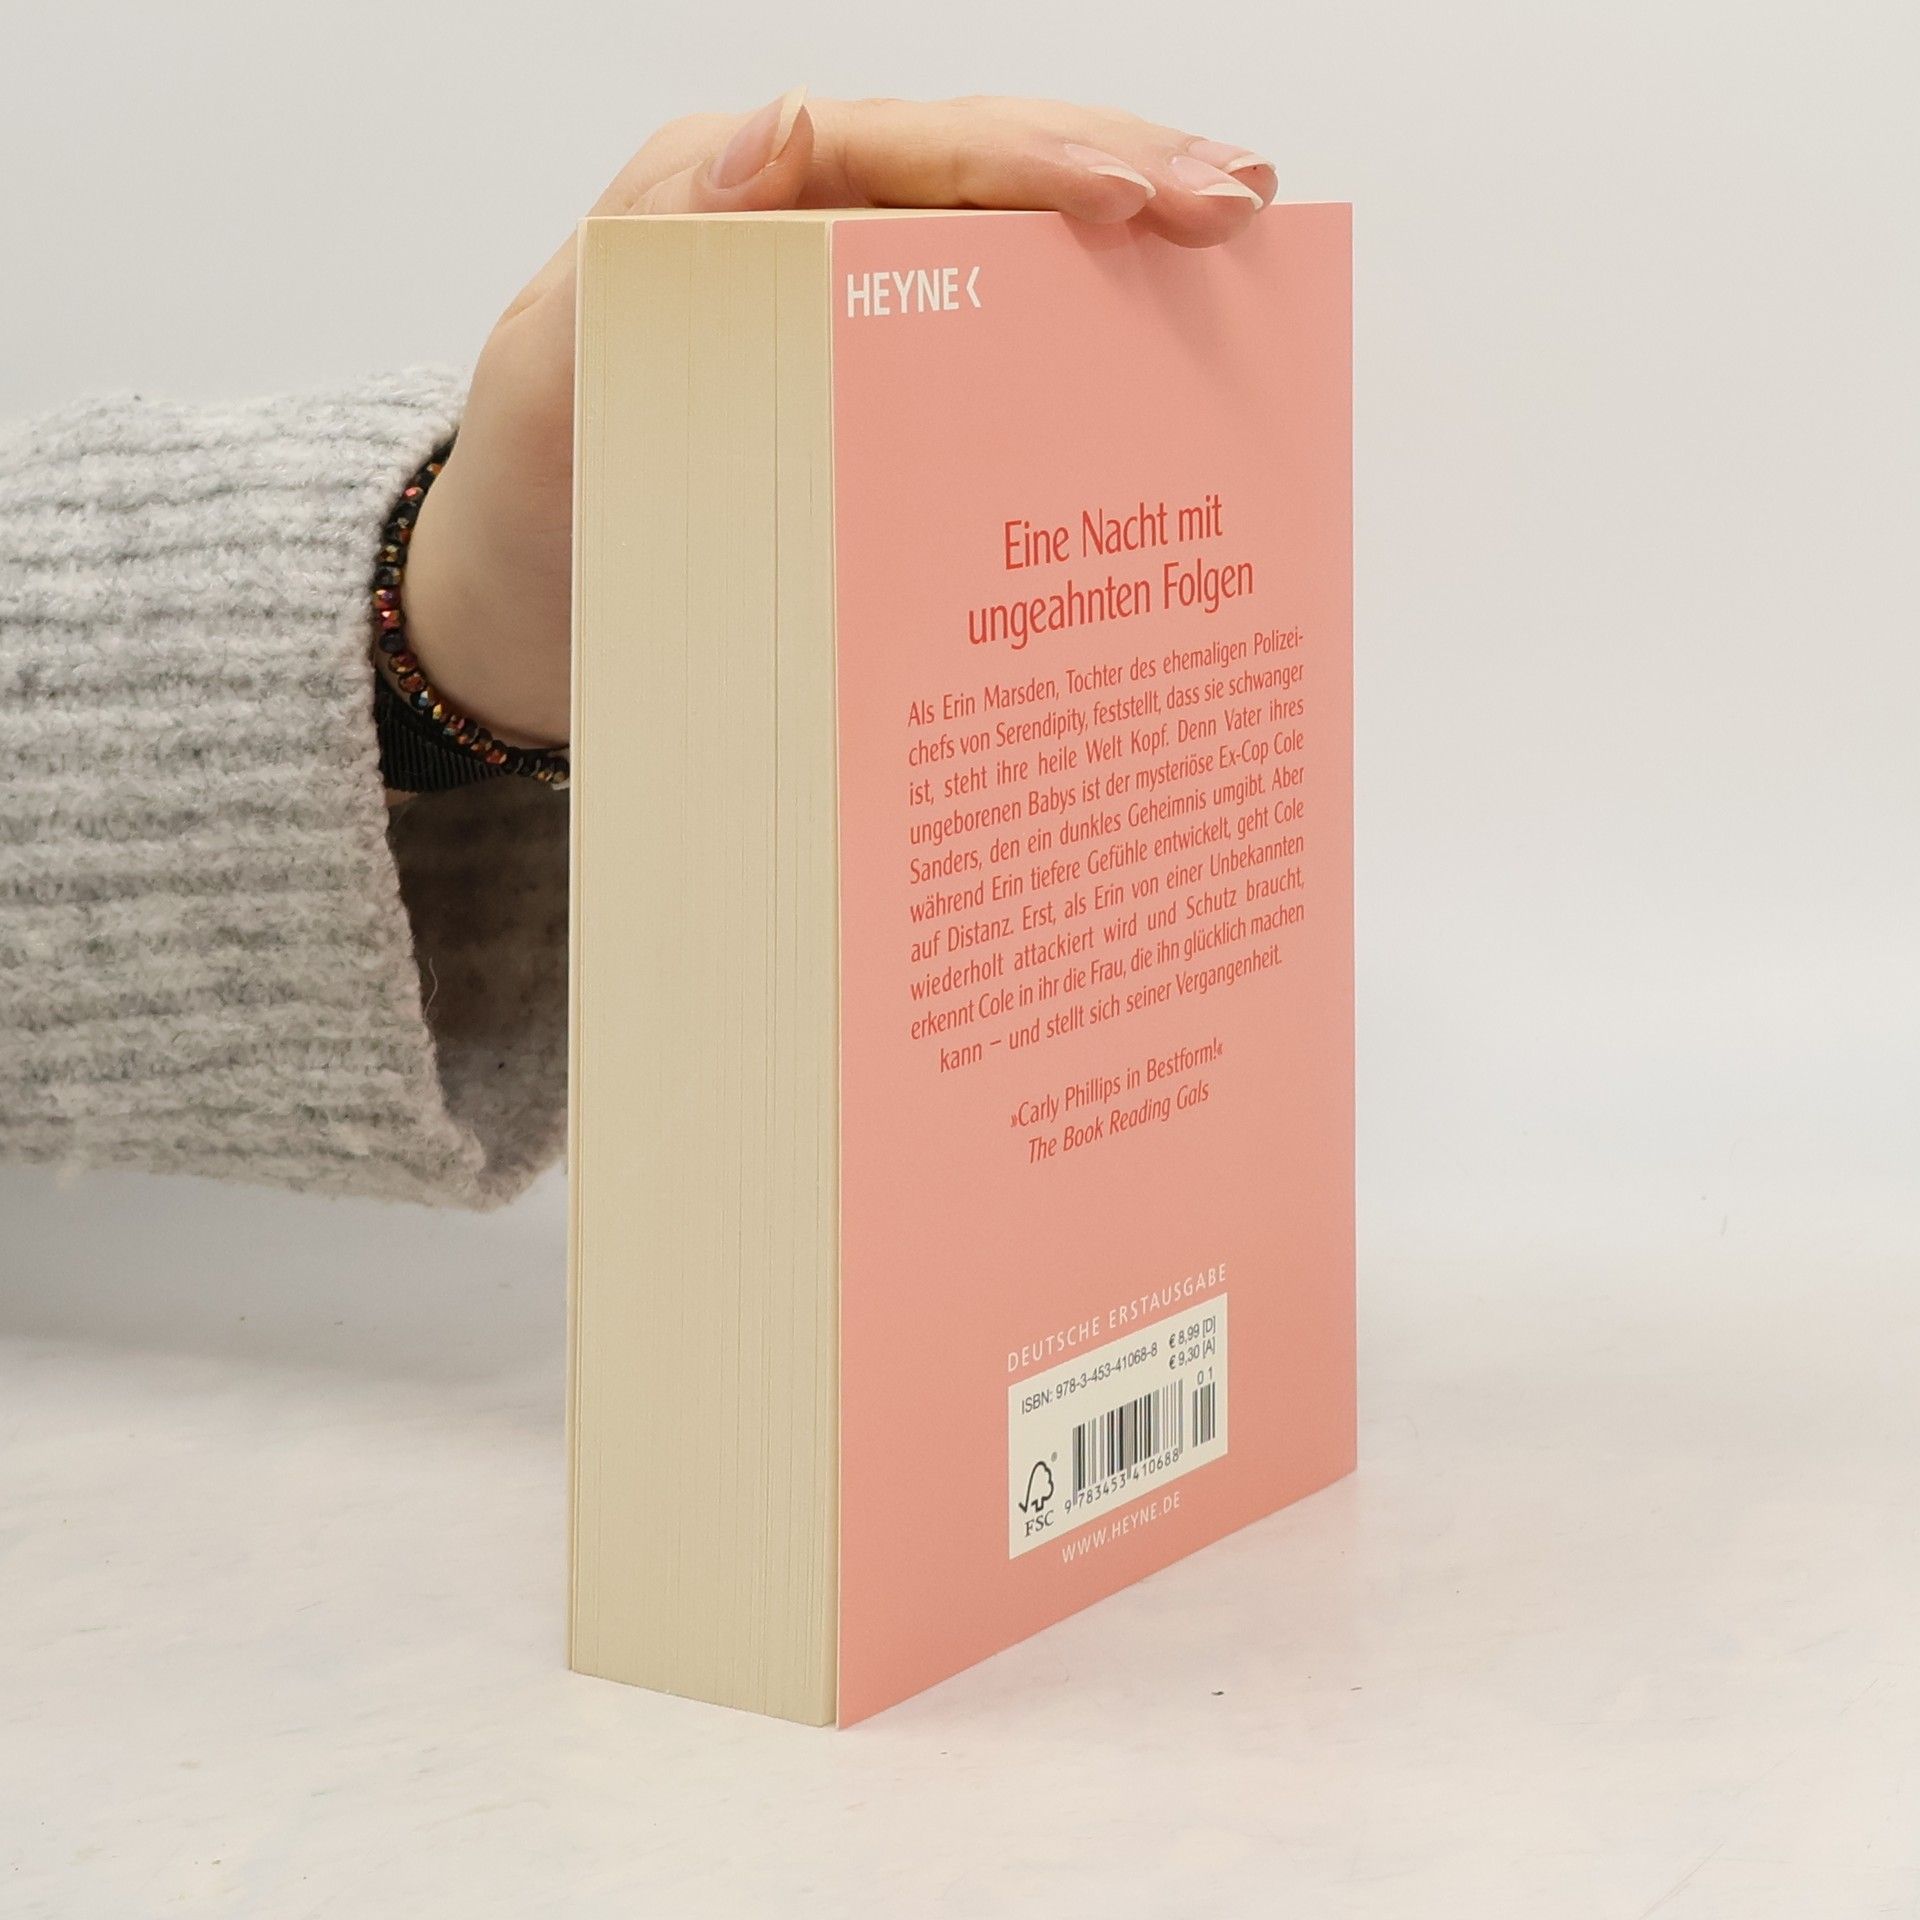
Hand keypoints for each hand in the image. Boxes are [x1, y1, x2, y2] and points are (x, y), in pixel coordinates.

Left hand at [403, 92, 1277, 748]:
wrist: (529, 606)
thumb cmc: (535, 486)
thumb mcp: (552, 368)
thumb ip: (649, 252)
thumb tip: (782, 129)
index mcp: (731, 198)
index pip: (897, 146)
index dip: (1020, 159)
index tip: (1125, 196)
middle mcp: (808, 237)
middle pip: (982, 175)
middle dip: (1119, 172)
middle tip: (1239, 199)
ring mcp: (857, 315)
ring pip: (1009, 250)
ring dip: (1129, 238)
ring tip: (1240, 235)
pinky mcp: (883, 397)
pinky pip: (994, 348)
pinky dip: (1085, 338)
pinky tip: (1167, 341)